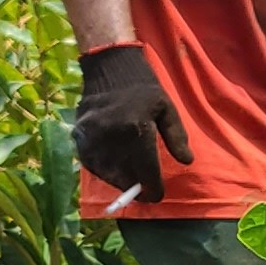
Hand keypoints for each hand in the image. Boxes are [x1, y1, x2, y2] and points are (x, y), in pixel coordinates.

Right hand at [74, 43, 190, 204]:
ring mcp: (92, 136)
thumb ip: (177, 137)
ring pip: (105, 173)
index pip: (145, 170)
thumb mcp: (167, 109)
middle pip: (124, 175)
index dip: (152, 188)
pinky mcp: (79, 135)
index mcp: (137, 129)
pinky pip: (90, 163)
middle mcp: (112, 136)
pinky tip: (112, 171)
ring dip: (118, 181)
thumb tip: (186, 162)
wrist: (111, 68)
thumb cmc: (144, 89)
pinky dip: (102, 171)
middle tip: (144, 191)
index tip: (157, 196)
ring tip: (129, 182)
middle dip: (135, 186)